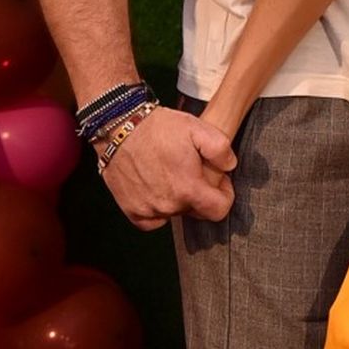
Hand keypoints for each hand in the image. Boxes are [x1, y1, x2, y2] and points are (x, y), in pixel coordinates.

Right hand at [101, 107, 237, 229]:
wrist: (118, 127)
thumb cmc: (158, 128)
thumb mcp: (198, 128)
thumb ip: (221, 149)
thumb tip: (229, 167)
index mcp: (188, 189)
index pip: (219, 211)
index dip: (225, 195)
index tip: (219, 180)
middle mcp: (168, 205)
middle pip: (196, 211)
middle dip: (200, 194)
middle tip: (192, 171)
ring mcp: (148, 209)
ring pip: (174, 213)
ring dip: (178, 199)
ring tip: (171, 175)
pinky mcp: (131, 209)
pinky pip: (151, 221)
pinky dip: (157, 211)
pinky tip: (156, 191)